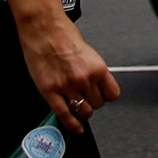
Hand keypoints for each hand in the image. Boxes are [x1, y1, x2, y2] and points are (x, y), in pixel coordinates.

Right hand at [18, 12, 120, 134]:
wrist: (44, 30)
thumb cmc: (64, 36)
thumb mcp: (88, 53)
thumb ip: (93, 71)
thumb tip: (96, 85)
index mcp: (98, 68)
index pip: (112, 95)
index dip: (106, 97)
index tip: (103, 97)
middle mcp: (85, 79)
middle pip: (97, 104)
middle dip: (93, 103)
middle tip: (87, 99)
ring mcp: (67, 86)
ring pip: (82, 111)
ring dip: (82, 112)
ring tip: (78, 107)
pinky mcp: (49, 91)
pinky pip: (63, 114)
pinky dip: (70, 124)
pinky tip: (75, 127)